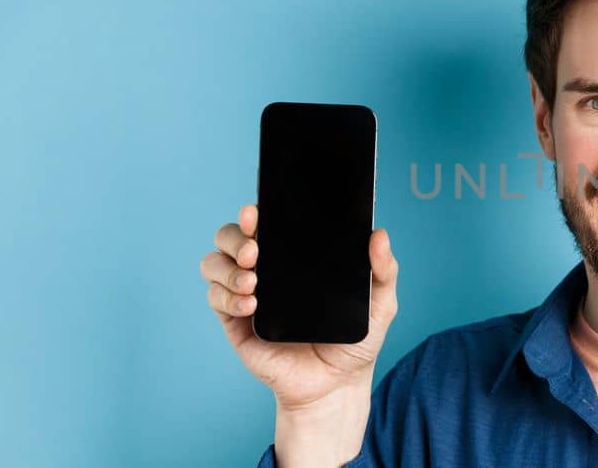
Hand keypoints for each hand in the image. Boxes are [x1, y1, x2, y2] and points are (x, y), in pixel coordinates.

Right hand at [199, 204, 400, 409]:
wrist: (336, 384)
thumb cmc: (354, 340)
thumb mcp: (379, 304)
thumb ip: (384, 270)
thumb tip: (380, 235)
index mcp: (294, 256)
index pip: (266, 223)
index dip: (254, 213)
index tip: (256, 213)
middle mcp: (265, 269)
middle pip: (230, 237)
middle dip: (235, 237)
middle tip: (255, 250)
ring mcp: (247, 294)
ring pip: (213, 263)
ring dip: (227, 268)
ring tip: (253, 282)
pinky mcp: (236, 322)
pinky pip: (216, 299)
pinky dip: (228, 298)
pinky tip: (252, 306)